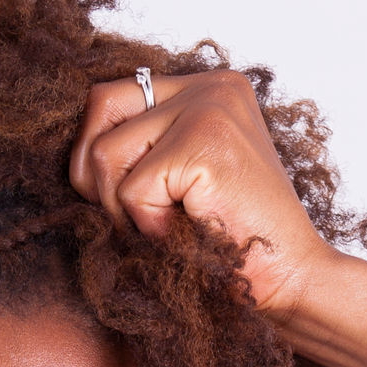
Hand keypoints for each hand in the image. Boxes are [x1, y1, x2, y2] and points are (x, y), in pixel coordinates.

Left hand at [67, 70, 347, 327]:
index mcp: (209, 87)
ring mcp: (211, 108)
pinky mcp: (205, 144)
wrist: (289, 280)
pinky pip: (131, 190)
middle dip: (96, 174)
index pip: (112, 96)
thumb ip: (143, 145)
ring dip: (122, 209)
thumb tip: (76, 145)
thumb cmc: (230, 241)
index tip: (128, 197)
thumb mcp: (182, 177)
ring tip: (169, 225)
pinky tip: (187, 233)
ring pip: (105, 152)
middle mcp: (212, 85)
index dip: (99, 153)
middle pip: (100, 106)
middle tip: (135, 215)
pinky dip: (148, 227)